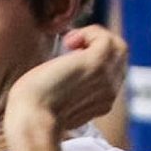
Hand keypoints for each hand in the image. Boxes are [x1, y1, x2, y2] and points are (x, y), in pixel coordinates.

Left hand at [4, 26, 128, 136]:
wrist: (31, 118)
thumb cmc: (32, 111)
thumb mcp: (56, 100)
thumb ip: (68, 88)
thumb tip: (64, 66)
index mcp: (100, 104)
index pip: (112, 72)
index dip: (96, 57)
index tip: (71, 56)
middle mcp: (108, 94)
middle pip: (119, 59)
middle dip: (97, 44)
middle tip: (69, 46)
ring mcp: (106, 80)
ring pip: (118, 47)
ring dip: (94, 36)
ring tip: (70, 41)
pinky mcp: (97, 65)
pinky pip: (106, 39)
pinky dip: (89, 32)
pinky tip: (69, 40)